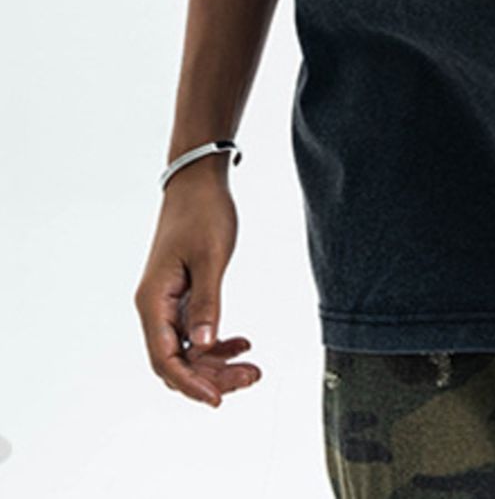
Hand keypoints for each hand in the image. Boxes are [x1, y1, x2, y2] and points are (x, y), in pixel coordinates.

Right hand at [134, 162, 260, 406]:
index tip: (217, 399)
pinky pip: (196, 332)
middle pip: (177, 361)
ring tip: (253, 367)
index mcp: (153, 301)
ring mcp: (168, 303)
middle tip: (251, 377)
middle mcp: (155, 307)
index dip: (190, 383)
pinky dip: (218, 342)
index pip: (165, 359)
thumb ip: (208, 301)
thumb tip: (207, 344)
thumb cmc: (202, 212)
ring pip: (189, 350)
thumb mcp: (210, 256)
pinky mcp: (181, 296)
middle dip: (211, 376)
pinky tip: (243, 343)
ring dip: (217, 363)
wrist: (198, 182)